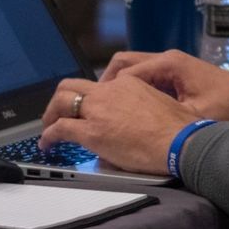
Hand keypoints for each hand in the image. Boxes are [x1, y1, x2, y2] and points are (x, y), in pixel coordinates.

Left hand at [39, 74, 199, 175]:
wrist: (182, 142)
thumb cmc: (180, 130)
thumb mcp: (160, 107)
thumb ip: (139, 109)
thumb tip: (128, 126)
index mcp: (129, 83)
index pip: (99, 86)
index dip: (89, 99)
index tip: (88, 110)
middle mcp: (110, 92)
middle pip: (72, 86)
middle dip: (60, 99)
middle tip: (57, 113)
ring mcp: (99, 111)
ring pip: (61, 101)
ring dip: (50, 114)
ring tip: (47, 128)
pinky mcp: (92, 132)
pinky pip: (60, 129)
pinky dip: (48, 136)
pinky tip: (47, 144)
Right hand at [99, 49, 228, 136]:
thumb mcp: (196, 117)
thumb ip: (162, 117)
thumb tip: (131, 124)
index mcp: (170, 65)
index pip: (123, 72)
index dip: (104, 91)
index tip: (90, 109)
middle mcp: (169, 60)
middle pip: (124, 65)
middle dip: (106, 86)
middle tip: (94, 109)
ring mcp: (175, 68)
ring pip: (134, 72)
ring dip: (120, 89)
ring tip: (108, 113)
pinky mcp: (180, 79)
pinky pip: (148, 80)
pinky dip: (134, 92)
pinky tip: (131, 113)